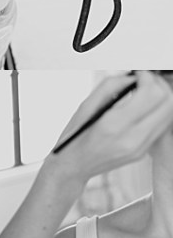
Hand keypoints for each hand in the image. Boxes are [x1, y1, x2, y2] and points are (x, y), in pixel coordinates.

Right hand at [50, 72, 172, 180]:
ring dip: (161, 97)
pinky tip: (144, 106)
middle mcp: (132, 138)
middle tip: (144, 79)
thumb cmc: (75, 135)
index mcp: (114, 124)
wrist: (74, 165)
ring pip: (169, 114)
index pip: (150, 94)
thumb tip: (131, 76)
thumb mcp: (86, 105)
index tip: (139, 72)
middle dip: (158, 85)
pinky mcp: (144, 151)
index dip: (147, 77)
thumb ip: (110, 86)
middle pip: (166, 103)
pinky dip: (157, 111)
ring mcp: (141, 147)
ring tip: (145, 90)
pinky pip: (162, 126)